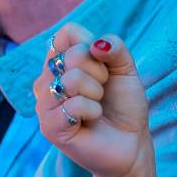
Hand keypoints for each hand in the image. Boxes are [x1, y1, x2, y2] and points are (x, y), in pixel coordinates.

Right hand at [34, 22, 156, 176]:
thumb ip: (115, 49)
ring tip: (97, 106)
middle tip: (102, 91)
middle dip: (100, 72)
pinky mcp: (49, 126)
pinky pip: (74, 105)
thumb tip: (97, 44)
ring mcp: (45, 103)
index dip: (92, 45)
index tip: (103, 66)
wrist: (131, 143)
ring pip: (72, 79)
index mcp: (61, 63)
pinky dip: (93, 110)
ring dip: (96, 92)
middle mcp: (47, 80)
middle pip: (73, 54)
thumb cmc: (124, 106)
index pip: (67, 33)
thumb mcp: (126, 70)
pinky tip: (92, 120)